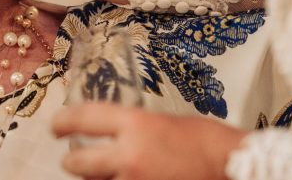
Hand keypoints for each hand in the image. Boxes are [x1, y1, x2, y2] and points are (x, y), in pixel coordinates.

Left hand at [53, 102, 243, 179]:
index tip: (54, 126)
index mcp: (135, 124)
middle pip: (77, 162)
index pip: (83, 119)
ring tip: (103, 173)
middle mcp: (129, 155)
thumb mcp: (166, 122)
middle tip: (71, 158)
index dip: (63, 122)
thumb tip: (119, 135)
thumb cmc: (209, 143)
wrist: (236, 169)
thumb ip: (138, 129)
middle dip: (71, 161)